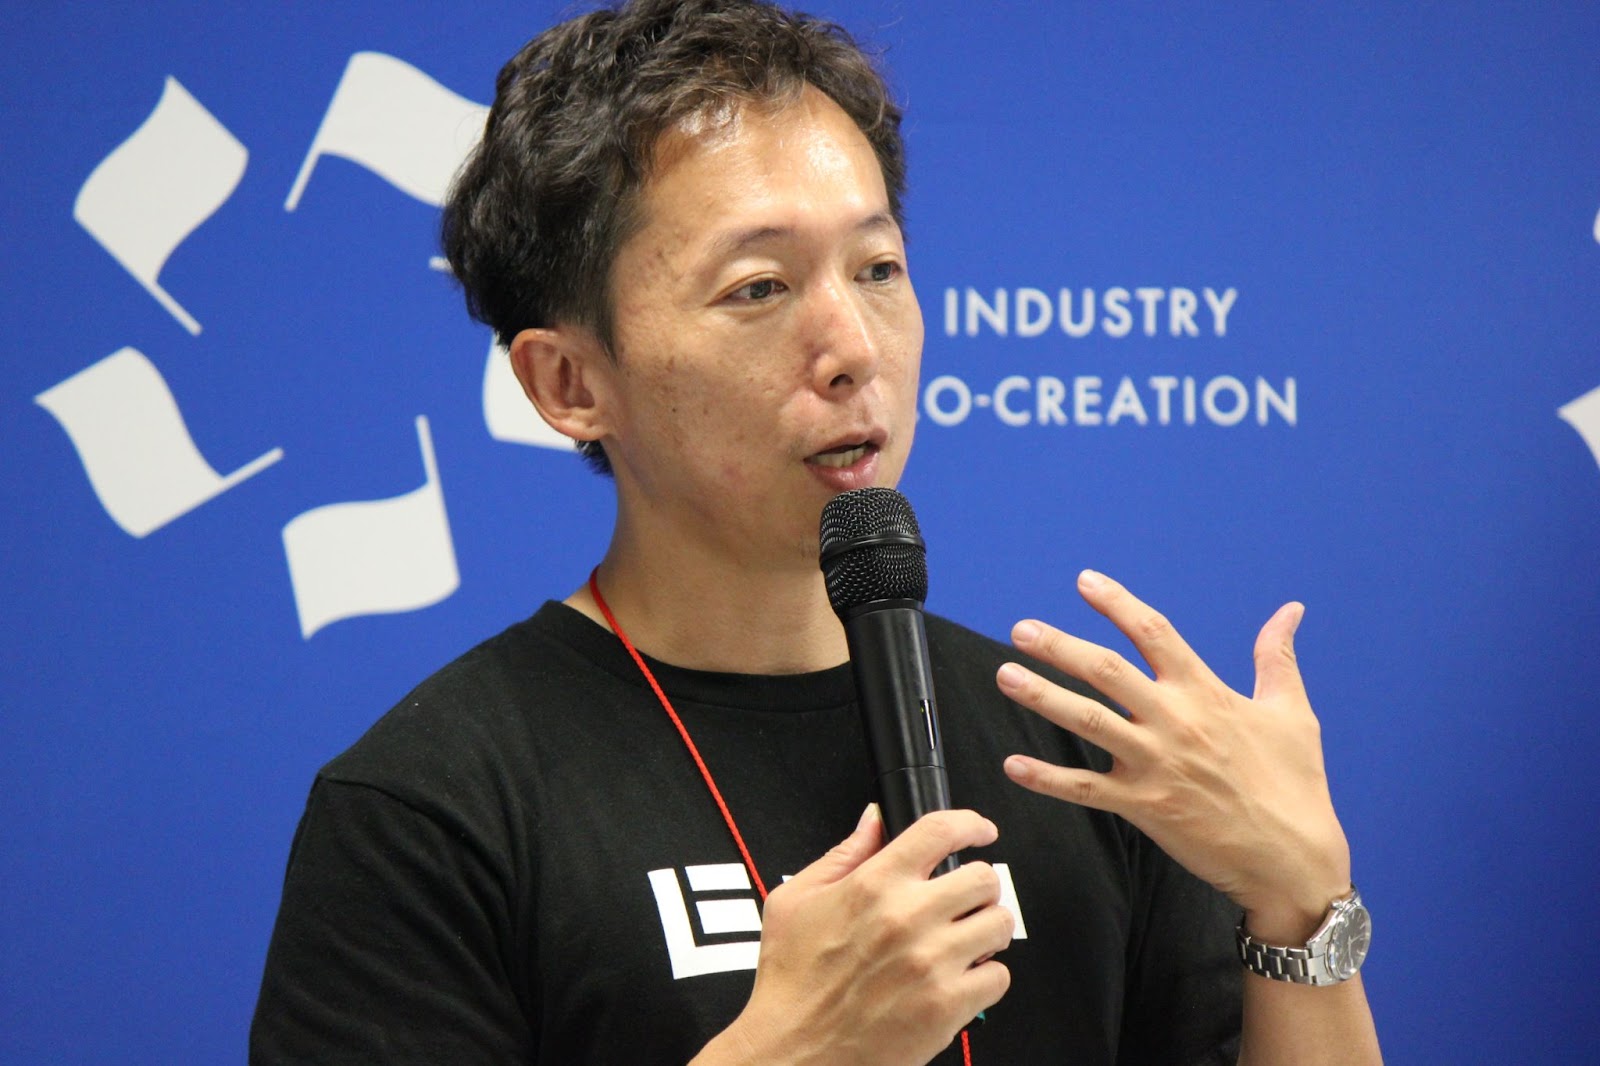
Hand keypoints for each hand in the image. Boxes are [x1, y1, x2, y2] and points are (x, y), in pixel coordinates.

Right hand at [697, 806, 1012, 1065]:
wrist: (792, 1052)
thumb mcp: (795, 901)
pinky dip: (986, 978)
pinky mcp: (946, 1006)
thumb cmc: (791, 983)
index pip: (942, 831)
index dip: (971, 823)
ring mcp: (931, 963)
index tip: (980, 830)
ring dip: (987, 929)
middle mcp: (907, 917)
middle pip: (984, 876)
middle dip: (979, 886)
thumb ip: (843, 854)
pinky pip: (998, 976)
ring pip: (999, 923)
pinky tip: (958, 979)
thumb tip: (874, 821)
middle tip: (965, 900)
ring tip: (964, 940)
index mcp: (873, 884)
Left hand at [996, 570, 1351, 941]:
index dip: (1117, 604)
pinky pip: (1085, 789)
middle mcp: (1175, 721)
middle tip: (1021, 629)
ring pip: (1088, 721)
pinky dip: (1046, 778)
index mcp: (1206, 693)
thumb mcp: (1292, 712)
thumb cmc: (1296, 784)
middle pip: (1107, 671)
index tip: (1084, 582)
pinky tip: (1012, 765)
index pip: (1154, 634)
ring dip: (1042, 696)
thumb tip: (1291, 610)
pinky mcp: (1144, 806)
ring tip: (1005, 674)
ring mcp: (1156, 764)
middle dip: (1060, 647)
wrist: (1293, 858)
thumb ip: (1277, 657)